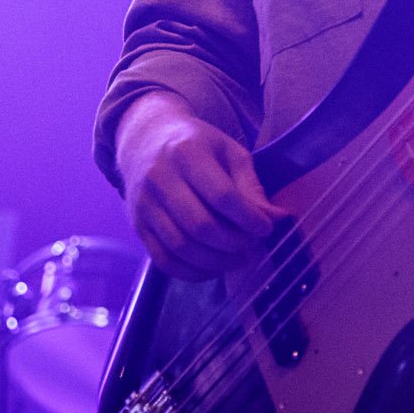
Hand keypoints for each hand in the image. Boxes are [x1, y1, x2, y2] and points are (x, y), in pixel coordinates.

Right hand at [117, 92, 282, 279]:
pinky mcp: (137, 225)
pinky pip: (163, 260)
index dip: (248, 218)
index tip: (266, 228)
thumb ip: (250, 185)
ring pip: (181, 247)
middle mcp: (160, 178)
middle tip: (253, 247)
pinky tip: (213, 268)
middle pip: (200, 225)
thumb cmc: (196, 145)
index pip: (222, 195)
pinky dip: (191, 272)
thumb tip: (276, 218)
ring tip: (239, 259)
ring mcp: (144, 204)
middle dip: (233, 243)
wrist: (145, 140)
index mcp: (187, 153)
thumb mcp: (228, 151)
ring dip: (216, 262)